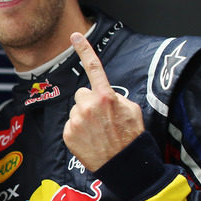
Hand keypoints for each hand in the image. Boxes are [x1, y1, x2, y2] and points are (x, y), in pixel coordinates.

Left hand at [63, 32, 143, 170]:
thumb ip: (115, 98)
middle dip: (89, 102)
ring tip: (98, 132)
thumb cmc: (131, 137)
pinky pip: (70, 125)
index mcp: (106, 96)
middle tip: (102, 119)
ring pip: (75, 110)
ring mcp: (76, 120)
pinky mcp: (68, 134)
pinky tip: (90, 140)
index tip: (75, 36)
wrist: (124, 165)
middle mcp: (88, 106)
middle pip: (82, 94)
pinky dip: (78, 131)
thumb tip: (105, 95)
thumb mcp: (132, 110)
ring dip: (84, 117)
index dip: (85, 50)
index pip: (94, 68)